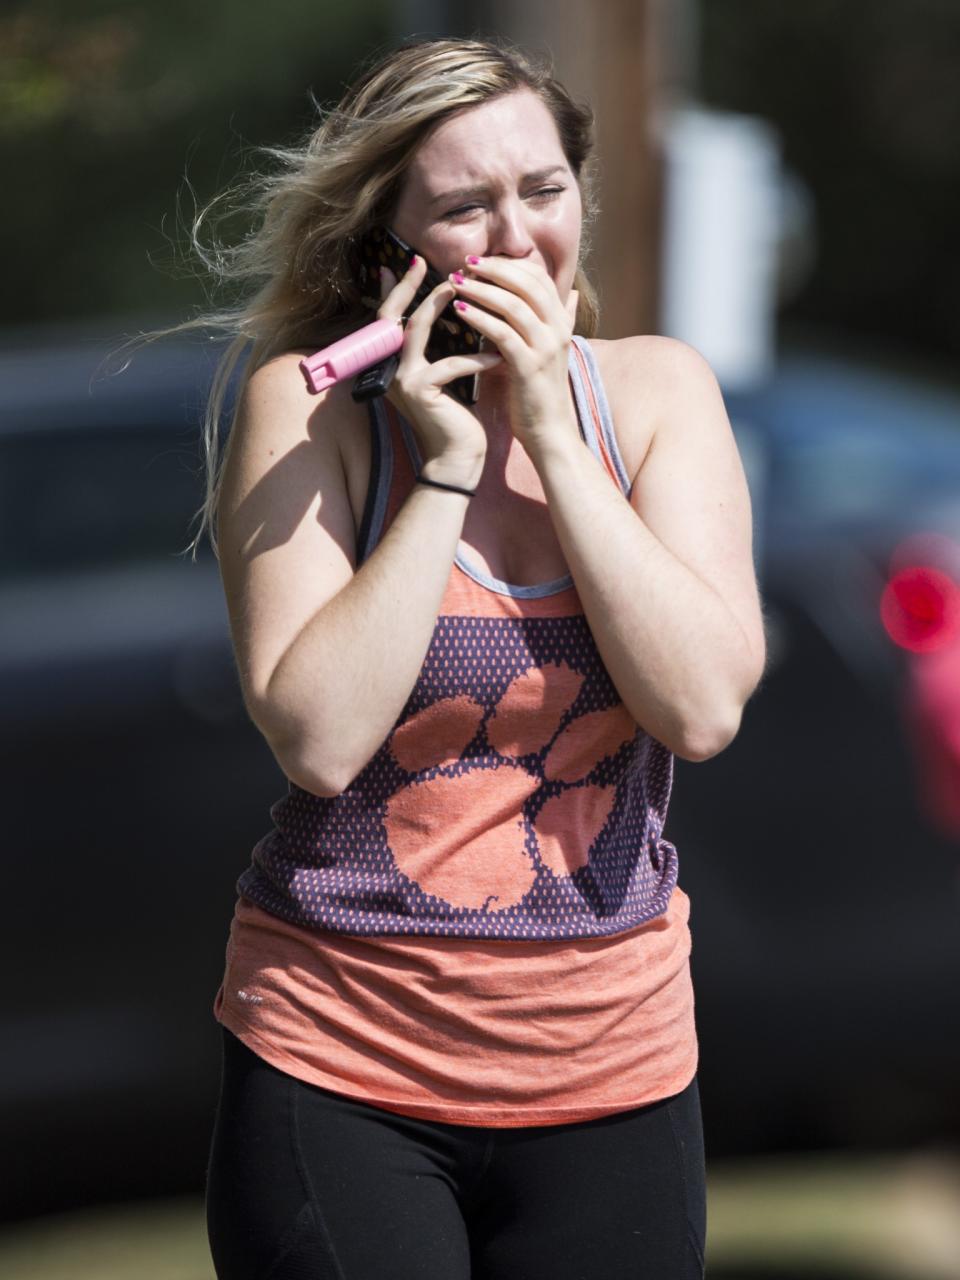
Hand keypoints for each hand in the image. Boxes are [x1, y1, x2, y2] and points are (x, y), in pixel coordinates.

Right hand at [378, 257, 501, 488]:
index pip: (392, 317)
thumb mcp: (449, 375)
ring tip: (465, 291)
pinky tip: (496, 356)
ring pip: (416, 329)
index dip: (396, 288)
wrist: (457, 458)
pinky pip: (449, 364)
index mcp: (395, 363)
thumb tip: (457, 309)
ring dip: (439, 307)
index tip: (413, 261)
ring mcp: (400, 379)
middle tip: (426, 262)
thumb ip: (444, 346)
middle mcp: (389, 368)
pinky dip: (474, 358)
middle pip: (393, 315)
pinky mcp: (419, 392)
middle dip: (409, 286)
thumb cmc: (457, 416)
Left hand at [448, 257, 580, 461]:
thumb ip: (560, 320)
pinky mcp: (529, 366)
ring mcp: (545, 348)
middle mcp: (557, 330)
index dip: (510, 264)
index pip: (539, 277)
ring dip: (481, 289)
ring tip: (455, 282)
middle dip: (494, 269)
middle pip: (526, 284)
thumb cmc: (542, 392)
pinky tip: (460, 310)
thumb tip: (573, 294)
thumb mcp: (553, 350)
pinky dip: (480, 317)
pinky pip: (503, 333)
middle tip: (465, 263)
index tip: (482, 260)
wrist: (549, 432)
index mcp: (561, 322)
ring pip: (513, 304)